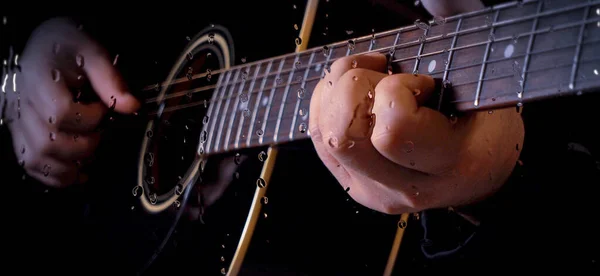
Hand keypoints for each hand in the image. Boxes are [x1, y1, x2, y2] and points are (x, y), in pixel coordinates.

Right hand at [3, 17, 139, 187]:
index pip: (60, 112)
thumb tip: (131, 106)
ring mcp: (16, 119)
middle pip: (48, 142)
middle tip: (99, 135)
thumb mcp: (93, 51)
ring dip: (68, 168)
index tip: (103, 110)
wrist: (44, 45)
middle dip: (83, 146)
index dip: (89, 119)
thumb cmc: (68, 46)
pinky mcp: (18, 131)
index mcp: (38, 78)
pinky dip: (53, 175)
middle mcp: (20, 101)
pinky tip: (76, 174)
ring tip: (90, 158)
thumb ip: (111, 79)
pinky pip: (28, 162)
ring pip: (35, 158)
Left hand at [308, 53, 523, 213]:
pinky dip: (327, 104)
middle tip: (387, 78)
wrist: (478, 170)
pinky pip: (318, 137)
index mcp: (451, 163)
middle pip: (345, 132)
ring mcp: (374, 189)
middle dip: (357, 86)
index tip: (422, 84)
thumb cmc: (484, 125)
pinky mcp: (353, 184)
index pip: (393, 127)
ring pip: (325, 134)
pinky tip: (355, 95)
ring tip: (371, 82)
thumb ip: (452, 52)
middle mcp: (407, 187)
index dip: (398, 89)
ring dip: (338, 92)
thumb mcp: (485, 89)